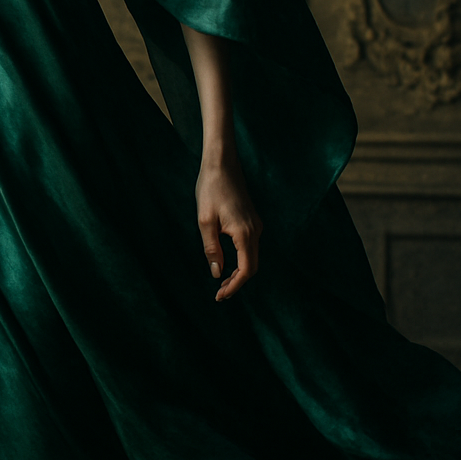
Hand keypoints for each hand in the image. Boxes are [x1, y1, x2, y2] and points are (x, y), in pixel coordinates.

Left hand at [196, 156, 261, 301]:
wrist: (221, 163)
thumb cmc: (211, 189)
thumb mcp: (205, 222)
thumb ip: (212, 249)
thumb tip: (217, 273)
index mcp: (245, 233)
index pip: (246, 270)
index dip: (234, 286)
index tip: (220, 296)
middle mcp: (255, 230)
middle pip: (252, 266)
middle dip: (237, 282)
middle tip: (219, 294)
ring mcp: (256, 224)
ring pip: (252, 256)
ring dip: (239, 272)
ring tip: (221, 282)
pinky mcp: (252, 220)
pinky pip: (250, 246)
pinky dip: (241, 259)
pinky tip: (227, 262)